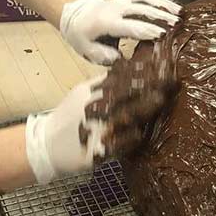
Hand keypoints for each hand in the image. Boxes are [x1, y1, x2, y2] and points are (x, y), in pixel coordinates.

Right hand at [25, 44, 179, 183]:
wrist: (46, 145)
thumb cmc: (69, 118)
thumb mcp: (82, 94)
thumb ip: (103, 84)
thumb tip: (128, 69)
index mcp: (91, 91)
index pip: (119, 77)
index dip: (141, 71)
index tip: (161, 64)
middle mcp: (94, 106)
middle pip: (124, 92)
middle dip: (147, 85)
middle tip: (169, 78)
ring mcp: (95, 128)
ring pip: (122, 115)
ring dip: (142, 107)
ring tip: (160, 99)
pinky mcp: (96, 150)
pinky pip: (116, 144)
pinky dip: (128, 138)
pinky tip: (140, 133)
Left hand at [60, 0, 180, 63]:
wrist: (77, 15)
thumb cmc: (84, 36)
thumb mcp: (87, 50)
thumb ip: (103, 56)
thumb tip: (119, 59)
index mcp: (107, 22)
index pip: (130, 26)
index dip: (147, 30)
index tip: (162, 35)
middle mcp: (116, 8)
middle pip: (142, 10)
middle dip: (161, 17)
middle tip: (176, 25)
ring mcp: (123, 0)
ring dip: (164, 6)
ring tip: (179, 14)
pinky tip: (173, 5)